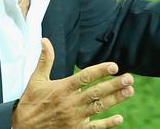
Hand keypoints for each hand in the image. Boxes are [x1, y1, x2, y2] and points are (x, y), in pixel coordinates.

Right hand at [12, 38, 133, 128]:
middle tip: (129, 78)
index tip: (114, 66)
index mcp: (62, 88)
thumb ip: (45, 60)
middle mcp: (71, 102)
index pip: (85, 77)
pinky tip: (119, 118)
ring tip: (129, 91)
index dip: (100, 71)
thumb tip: (45, 40)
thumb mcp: (36, 80)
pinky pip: (94, 128)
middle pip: (96, 92)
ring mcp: (74, 118)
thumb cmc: (30, 103)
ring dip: (115, 99)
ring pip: (99, 107)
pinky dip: (107, 124)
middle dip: (114, 85)